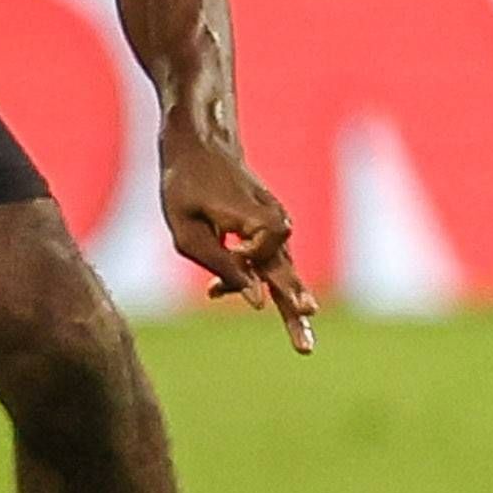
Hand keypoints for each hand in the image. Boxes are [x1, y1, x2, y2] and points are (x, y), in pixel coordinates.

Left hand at [161, 132, 313, 353]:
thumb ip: (221, 266)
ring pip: (282, 273)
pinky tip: (215, 291)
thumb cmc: (186, 186)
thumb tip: (257, 302)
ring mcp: (275, 227)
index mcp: (257, 219)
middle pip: (287, 276)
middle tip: (306, 348)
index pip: (263, 260)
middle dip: (294, 313)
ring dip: (289, 305)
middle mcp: (275, 224)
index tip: (214, 279)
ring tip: (304, 345)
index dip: (241, 271)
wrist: (199, 143)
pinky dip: (249, 280)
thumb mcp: (187, 230)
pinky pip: (265, 265)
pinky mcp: (267, 231)